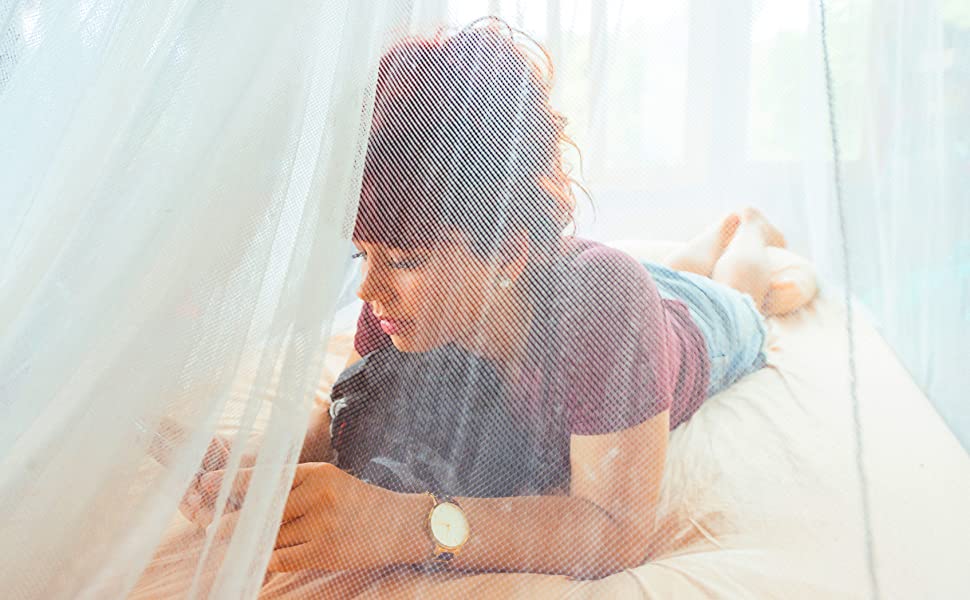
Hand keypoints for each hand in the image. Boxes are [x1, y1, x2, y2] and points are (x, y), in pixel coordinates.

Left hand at [204, 462, 415, 571]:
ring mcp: (321, 524)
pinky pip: (282, 557)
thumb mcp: (331, 483)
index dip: (234, 482)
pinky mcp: (324, 551)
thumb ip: (296, 490)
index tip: (207, 484)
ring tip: (232, 544)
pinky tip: (254, 559)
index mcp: (318, 473)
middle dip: (234, 519)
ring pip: (270, 535)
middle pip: (263, 509)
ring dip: (249, 542)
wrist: (403, 526)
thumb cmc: (363, 503)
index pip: (268, 477)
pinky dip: (265, 559)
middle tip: (210, 525)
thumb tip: (252, 503)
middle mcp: (318, 495)